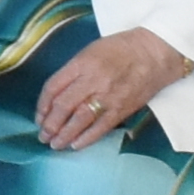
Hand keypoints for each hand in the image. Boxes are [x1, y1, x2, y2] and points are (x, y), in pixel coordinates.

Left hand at [32, 26, 191, 154]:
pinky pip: (101, 127)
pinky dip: (86, 138)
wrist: (154, 53)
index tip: (38, 117)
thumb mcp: (90, 52)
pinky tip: (75, 145)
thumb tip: (56, 95)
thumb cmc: (120, 49)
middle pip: (64, 106)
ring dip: (64, 135)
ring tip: (55, 144)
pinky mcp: (122, 109)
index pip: (53, 87)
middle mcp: (92, 81)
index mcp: (81, 63)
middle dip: (50, 125)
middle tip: (43, 136)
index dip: (42, 105)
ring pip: (80, 120)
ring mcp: (108, 97)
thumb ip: (73, 72)